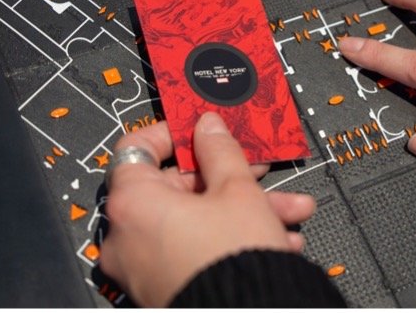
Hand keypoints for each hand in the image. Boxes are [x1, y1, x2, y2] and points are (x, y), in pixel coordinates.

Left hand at [99, 113, 315, 306]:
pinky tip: (277, 239)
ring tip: (288, 213)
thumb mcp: (237, 189)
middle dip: (229, 179)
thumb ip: (219, 150)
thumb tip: (208, 127)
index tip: (201, 131)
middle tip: (259, 171)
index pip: (137, 148)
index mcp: (132, 203)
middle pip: (177, 188)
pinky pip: (194, 249)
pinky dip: (228, 239)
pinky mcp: (162, 287)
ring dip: (243, 210)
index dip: (174, 134)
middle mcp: (127, 237)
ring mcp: (143, 267)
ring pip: (195, 221)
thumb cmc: (233, 258)